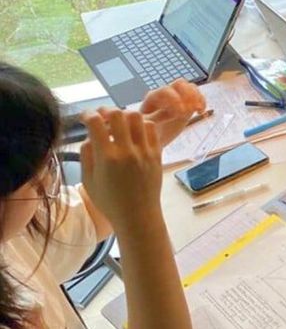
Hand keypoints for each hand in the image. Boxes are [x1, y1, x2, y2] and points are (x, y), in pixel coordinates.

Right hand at [80, 109, 161, 231]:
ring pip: (137, 116)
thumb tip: (89, 136)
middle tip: (103, 118)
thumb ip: (86, 155)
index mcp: (107, 158)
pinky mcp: (157, 154)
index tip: (85, 117)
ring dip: (125, 116)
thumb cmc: (110, 203)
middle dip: (106, 111)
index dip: (87, 114)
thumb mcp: (89, 181)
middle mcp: (127, 151)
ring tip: (120, 125)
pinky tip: (135, 133)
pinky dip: (141, 125)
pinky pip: (151, 128)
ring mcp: (144, 151)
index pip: (96, 123)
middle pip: (118, 114)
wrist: (138, 217)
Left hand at [139, 79, 206, 147]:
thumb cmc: (146, 134)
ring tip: (197, 109)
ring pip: (190, 87)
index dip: (174, 99)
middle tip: (189, 111)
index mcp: (153, 98)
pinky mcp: (186, 103)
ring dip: (197, 96)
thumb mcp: (145, 130)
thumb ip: (148, 123)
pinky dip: (201, 101)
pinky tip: (200, 112)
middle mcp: (165, 94)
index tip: (180, 113)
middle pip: (180, 84)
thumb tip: (149, 121)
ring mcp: (177, 97)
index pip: (165, 91)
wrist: (153, 139)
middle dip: (188, 95)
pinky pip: (196, 95)